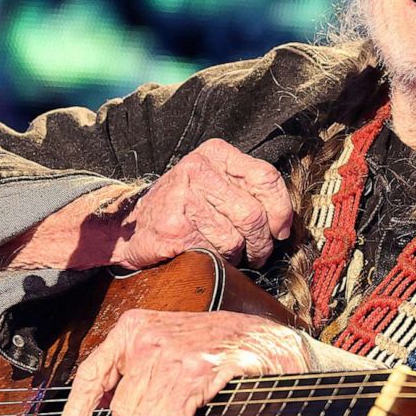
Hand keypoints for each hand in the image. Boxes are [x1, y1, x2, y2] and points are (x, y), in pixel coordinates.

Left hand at [55, 309, 312, 415]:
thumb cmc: (216, 345)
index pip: (93, 373)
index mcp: (134, 328)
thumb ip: (137, 370)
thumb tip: (108, 411)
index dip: (77, 410)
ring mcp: (174, 353)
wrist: (265, 339)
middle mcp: (148, 337)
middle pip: (122, 408)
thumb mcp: (167, 343)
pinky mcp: (200, 370)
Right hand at [113, 139, 292, 269]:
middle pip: (254, 214)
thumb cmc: (181, 207)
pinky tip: (205, 255)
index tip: (281, 230)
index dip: (281, 209)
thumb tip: (285, 224)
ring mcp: (184, 197)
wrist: (129, 227)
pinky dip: (216, 262)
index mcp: (215, 153)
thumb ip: (248, 190)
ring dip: (238, 256)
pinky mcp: (175, 227)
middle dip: (262, 243)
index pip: (266, 177)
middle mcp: (198, 169)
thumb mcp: (212, 183)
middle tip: (257, 253)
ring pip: (236, 239)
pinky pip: (214, 253)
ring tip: (226, 254)